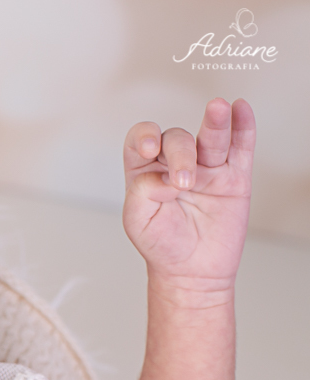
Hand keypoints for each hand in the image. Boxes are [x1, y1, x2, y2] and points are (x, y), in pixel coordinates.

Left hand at [122, 98, 254, 294]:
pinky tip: (240, 109)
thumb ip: (142, 191)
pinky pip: (240, 147)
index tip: (150, 149)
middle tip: (184, 183)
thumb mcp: (137, 221)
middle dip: (180, 155)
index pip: (142, 139)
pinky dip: (242, 126)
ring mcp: (206, 169)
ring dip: (214, 122)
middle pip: (177, 140)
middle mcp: (175, 165)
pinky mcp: (233, 177)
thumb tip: (165, 176)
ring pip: (211, 137)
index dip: (145, 136)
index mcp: (146, 171)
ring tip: (217, 108)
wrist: (192, 271)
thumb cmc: (161, 245)